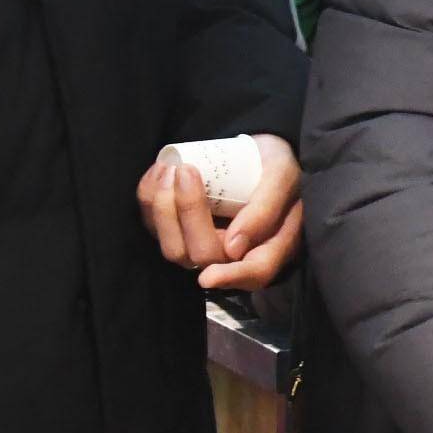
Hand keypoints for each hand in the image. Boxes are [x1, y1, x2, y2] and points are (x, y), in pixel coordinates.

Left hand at [140, 135, 303, 291]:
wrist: (256, 155)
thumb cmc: (278, 168)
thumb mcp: (283, 177)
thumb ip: (266, 209)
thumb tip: (234, 247)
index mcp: (267, 248)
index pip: (253, 274)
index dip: (230, 277)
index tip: (208, 276)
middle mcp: (232, 256)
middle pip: (202, 255)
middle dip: (188, 213)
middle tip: (187, 170)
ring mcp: (201, 246)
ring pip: (172, 248)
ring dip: (162, 207)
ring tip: (171, 168)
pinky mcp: (176, 232)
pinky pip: (153, 226)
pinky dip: (149, 198)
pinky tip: (161, 171)